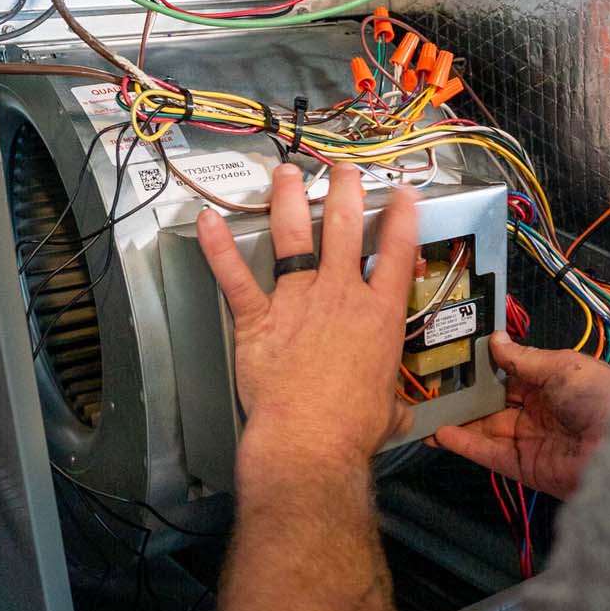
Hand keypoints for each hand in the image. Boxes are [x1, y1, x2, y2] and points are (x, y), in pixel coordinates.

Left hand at [196, 163, 418, 467]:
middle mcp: (341, 294)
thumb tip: (399, 414)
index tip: (403, 192)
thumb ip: (394, 401)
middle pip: (346, 227)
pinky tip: (205, 220)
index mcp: (380, 314)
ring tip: (285, 175)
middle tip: (343, 171)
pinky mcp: (259, 317)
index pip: (398, 251)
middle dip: (345, 191)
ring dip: (288, 200)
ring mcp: (298, 300)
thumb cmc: (354, 428)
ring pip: (293, 236)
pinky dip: (217, 248)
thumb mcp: (391, 410)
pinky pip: (235, 276)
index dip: (404, 216)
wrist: (311, 438)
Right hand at [429, 333, 609, 499]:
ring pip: (483, 428)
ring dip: (455, 421)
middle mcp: (535, 410)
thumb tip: (496, 339)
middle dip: (461, 396)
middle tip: (428, 387)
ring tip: (423, 412)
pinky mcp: (521, 466)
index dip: (480, 368)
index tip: (450, 358)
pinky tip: (439, 433)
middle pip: (490, 402)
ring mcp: (527, 439)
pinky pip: (486, 453)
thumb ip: (524, 358)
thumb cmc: (599, 398)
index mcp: (549, 382)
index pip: (506, 373)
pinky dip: (463, 444)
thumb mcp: (563, 367)